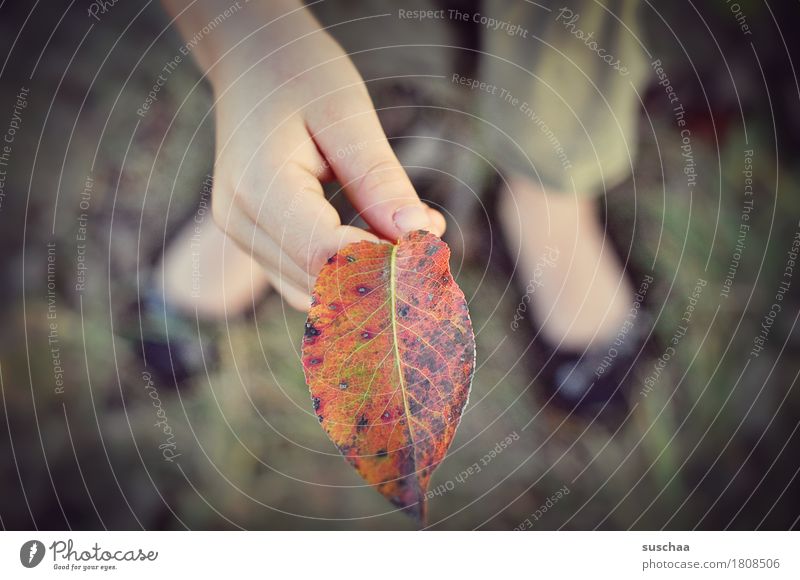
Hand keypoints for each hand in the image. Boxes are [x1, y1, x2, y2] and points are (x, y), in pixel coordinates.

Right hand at [163, 0, 444, 309]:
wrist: (250, 62)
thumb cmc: (300, 75)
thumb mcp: (347, 115)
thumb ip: (379, 181)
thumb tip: (418, 236)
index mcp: (260, 188)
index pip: (328, 254)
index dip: (384, 264)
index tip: (432, 248)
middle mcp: (241, 222)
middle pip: (321, 281)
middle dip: (383, 274)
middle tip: (432, 241)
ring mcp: (242, 235)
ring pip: (313, 291)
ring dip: (366, 279)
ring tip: (410, 239)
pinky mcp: (254, 239)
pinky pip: (303, 279)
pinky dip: (345, 274)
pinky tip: (380, 244)